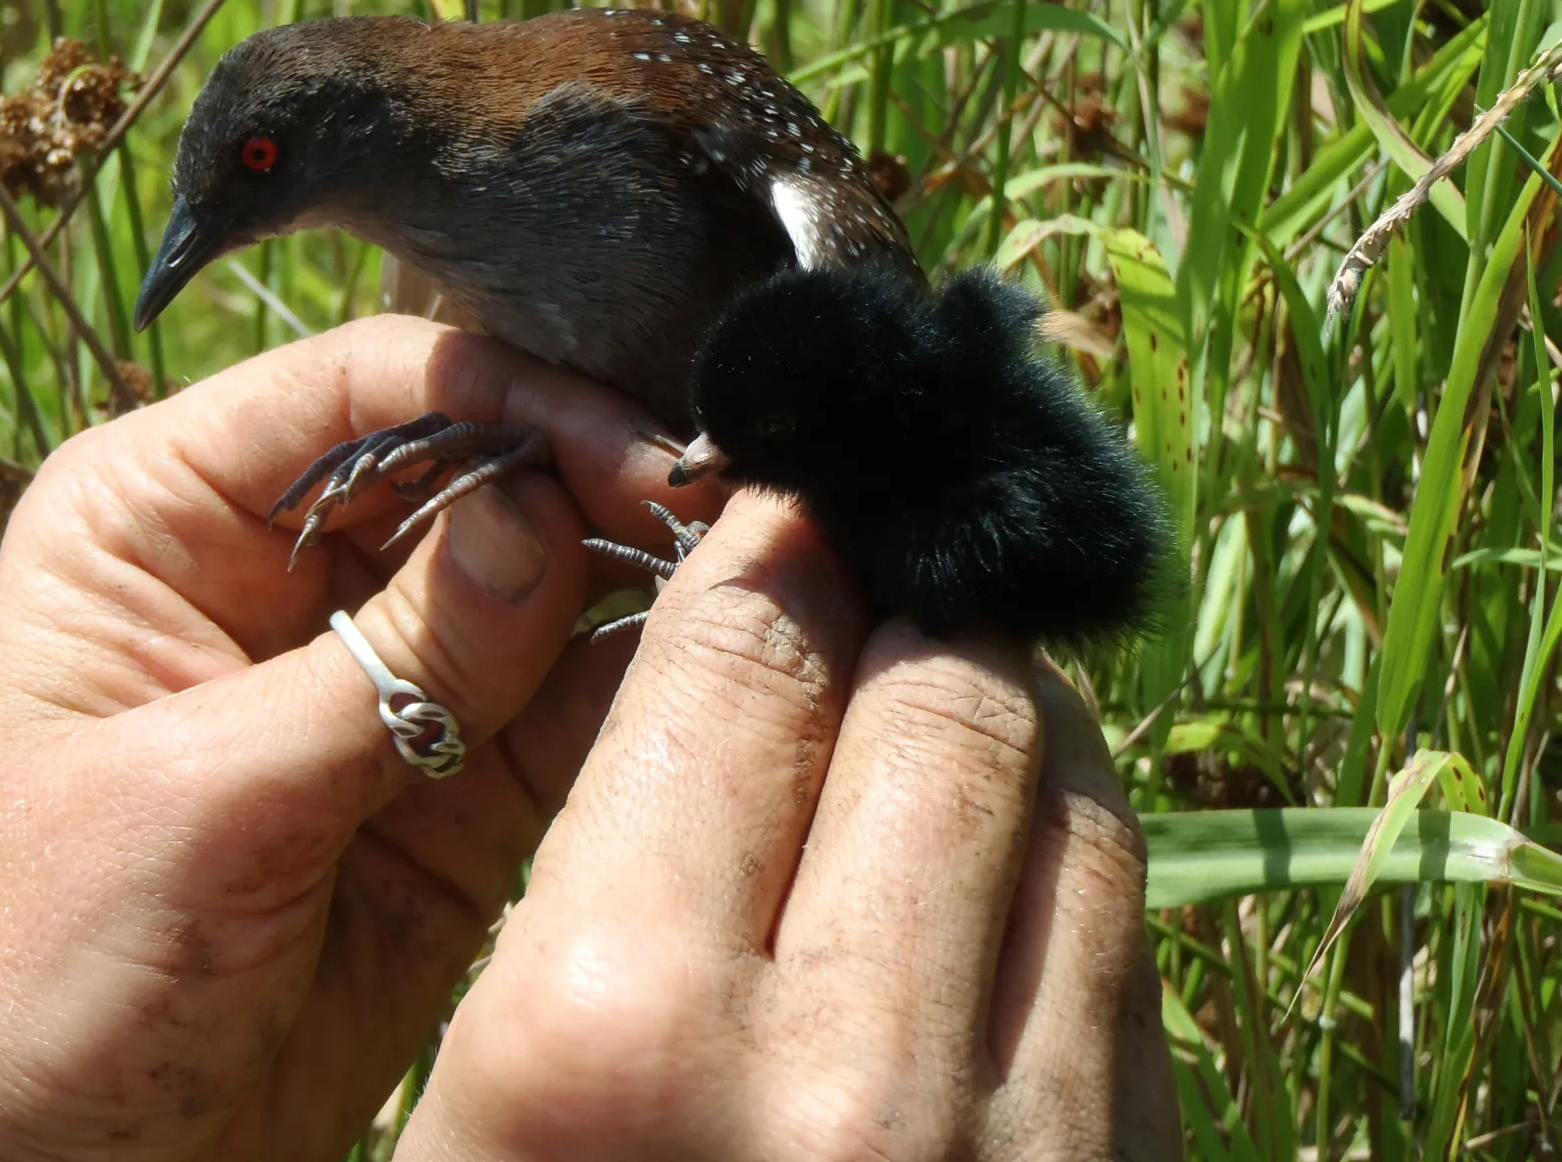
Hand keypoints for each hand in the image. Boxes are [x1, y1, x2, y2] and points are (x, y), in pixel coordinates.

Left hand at [0, 315, 691, 1161]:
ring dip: (641, 587)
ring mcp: (380, 679)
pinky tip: (727, 679)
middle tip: (732, 519)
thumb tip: (546, 512)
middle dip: (596, 491)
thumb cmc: (36, 974)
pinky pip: (568, 713)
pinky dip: (643, 698)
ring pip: (543, 588)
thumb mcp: (205, 799)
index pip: (370, 389)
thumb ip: (389, 660)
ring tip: (760, 587)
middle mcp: (286, 570)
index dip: (514, 402)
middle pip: (479, 472)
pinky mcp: (454, 786)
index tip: (639, 457)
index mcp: (169, 515)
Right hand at [400, 493, 1181, 1160]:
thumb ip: (603, 853)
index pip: (749, 656)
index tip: (777, 518)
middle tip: (854, 605)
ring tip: (935, 712)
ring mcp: (1022, 1159)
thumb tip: (758, 613)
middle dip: (897, 614)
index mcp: (618, 1024)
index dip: (770, 550)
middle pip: (946, 695)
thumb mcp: (479, 1082)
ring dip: (1006, 720)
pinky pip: (1136, 956)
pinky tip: (999, 872)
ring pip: (1077, 803)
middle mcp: (847, 1083)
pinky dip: (1069, 861)